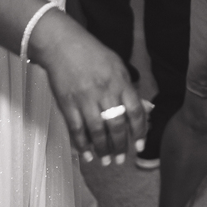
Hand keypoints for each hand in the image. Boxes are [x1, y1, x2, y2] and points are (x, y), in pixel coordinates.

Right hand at [29, 12, 147, 165]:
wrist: (62, 45)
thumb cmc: (93, 54)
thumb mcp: (117, 66)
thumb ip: (129, 88)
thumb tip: (143, 110)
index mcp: (120, 82)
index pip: (135, 111)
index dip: (139, 131)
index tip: (140, 146)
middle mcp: (104, 92)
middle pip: (116, 125)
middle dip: (120, 146)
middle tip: (121, 160)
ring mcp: (85, 99)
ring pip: (97, 131)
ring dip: (102, 149)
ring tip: (106, 161)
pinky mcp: (67, 104)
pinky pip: (76, 129)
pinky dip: (82, 144)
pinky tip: (86, 155)